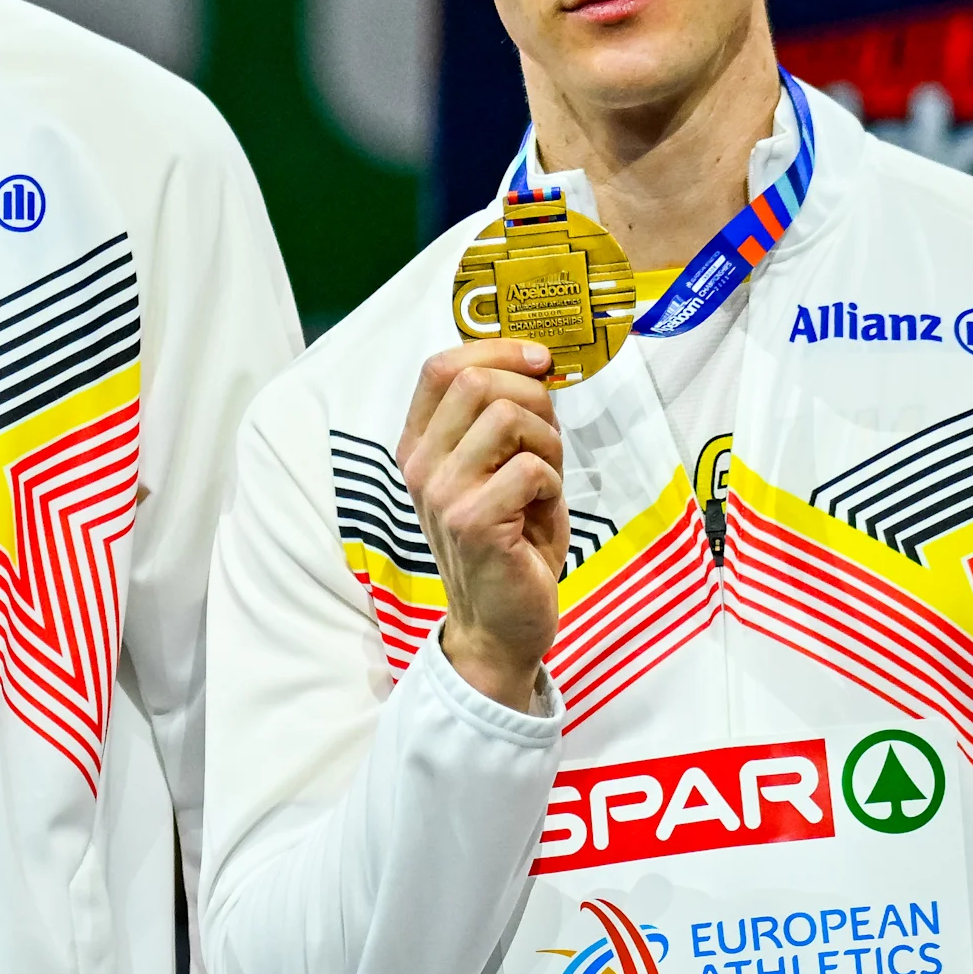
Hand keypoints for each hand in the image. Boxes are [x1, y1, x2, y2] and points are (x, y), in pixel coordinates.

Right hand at [397, 342, 565, 711]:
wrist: (500, 623)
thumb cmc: (509, 542)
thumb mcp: (496, 470)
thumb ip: (502, 421)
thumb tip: (536, 366)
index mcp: (420, 447)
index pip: (441, 366)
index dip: (498, 350)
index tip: (540, 362)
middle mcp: (420, 465)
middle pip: (478, 382)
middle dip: (534, 399)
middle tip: (548, 440)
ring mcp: (442, 493)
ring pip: (508, 417)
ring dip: (547, 443)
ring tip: (544, 482)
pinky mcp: (472, 521)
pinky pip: (531, 468)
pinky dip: (553, 486)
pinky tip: (540, 513)